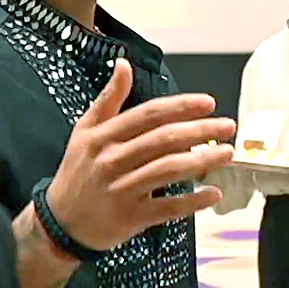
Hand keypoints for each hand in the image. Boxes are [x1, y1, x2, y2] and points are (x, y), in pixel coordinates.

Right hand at [48, 59, 234, 250]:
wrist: (59, 223)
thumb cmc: (79, 171)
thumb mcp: (85, 131)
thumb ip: (108, 99)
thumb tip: (124, 64)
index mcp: (103, 136)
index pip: (148, 115)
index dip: (180, 107)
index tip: (209, 103)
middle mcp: (112, 160)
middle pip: (163, 140)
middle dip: (200, 131)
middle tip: (228, 126)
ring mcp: (122, 190)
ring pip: (168, 170)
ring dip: (202, 160)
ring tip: (227, 153)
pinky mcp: (130, 218)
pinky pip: (167, 208)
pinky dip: (193, 201)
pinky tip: (214, 193)